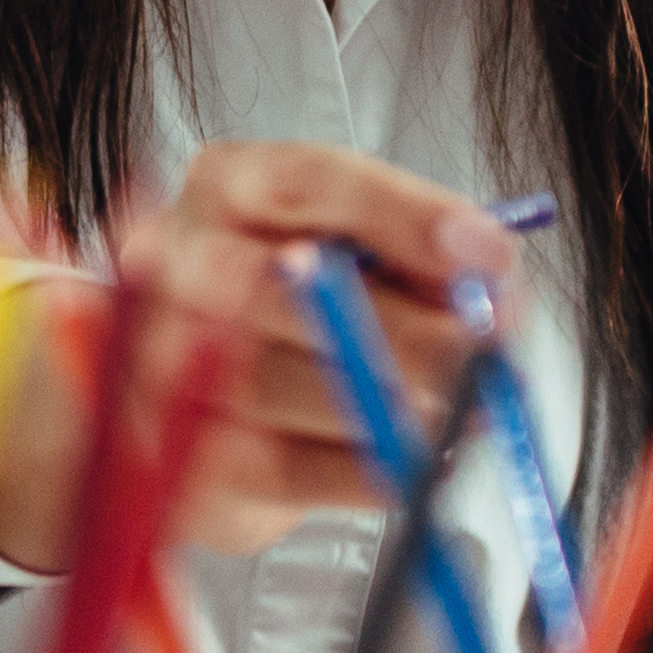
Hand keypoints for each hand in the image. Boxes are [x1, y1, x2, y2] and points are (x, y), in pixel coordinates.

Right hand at [67, 143, 519, 561]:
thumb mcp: (365, 248)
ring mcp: (162, 357)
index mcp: (231, 186)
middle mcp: (180, 260)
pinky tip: (415, 460)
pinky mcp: (183, 456)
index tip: (483, 254)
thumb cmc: (301, 300)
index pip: (311, 182)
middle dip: (400, 328)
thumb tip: (490, 278)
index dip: (405, 217)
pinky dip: (363, 470)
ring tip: (460, 415)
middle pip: (282, 287)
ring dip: (385, 408)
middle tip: (476, 355)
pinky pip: (282, 468)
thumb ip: (424, 251)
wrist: (211, 387)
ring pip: (276, 384)